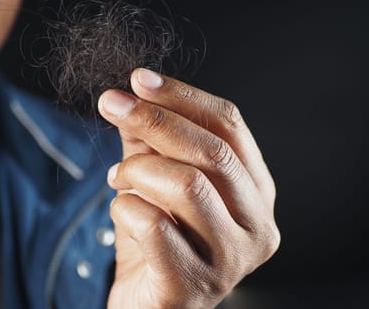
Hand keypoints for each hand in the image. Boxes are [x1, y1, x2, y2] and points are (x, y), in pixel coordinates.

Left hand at [98, 68, 279, 308]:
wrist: (148, 305)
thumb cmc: (159, 241)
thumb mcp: (158, 180)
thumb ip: (151, 140)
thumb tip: (132, 94)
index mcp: (256, 191)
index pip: (229, 126)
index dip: (182, 96)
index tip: (139, 80)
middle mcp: (256, 225)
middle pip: (212, 151)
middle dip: (155, 119)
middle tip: (112, 104)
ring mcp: (230, 260)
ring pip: (187, 185)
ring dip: (138, 170)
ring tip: (118, 178)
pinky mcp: (192, 286)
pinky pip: (153, 226)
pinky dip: (125, 208)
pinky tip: (122, 211)